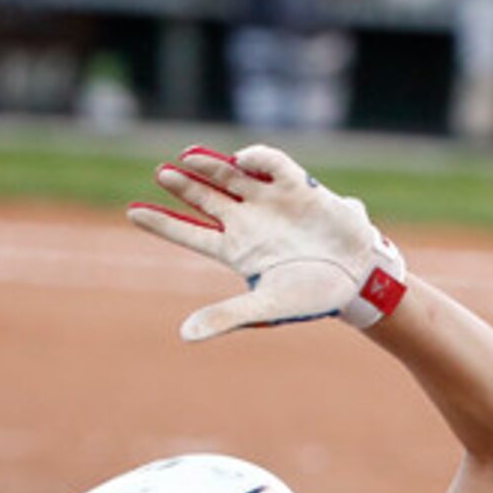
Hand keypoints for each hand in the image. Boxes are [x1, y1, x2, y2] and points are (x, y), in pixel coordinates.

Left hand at [126, 143, 408, 341]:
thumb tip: (184, 335)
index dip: (162, 223)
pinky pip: (271, 164)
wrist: (359, 279)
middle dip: (182, 186)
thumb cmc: (312, 295)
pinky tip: (241, 158)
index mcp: (236, 249)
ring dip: (209, 165)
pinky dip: (256, 158)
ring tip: (187, 157)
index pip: (190, 233)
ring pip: (230, 176)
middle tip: (161, 174)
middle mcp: (247, 221)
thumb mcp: (267, 307)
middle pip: (205, 198)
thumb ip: (227, 316)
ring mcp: (269, 201)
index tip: (132, 212)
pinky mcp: (297, 187)